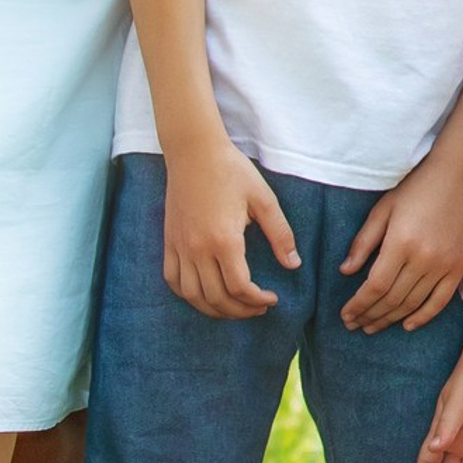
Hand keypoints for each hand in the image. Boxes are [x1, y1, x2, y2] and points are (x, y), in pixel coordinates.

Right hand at [164, 137, 296, 318]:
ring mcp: (179, 247)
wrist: (194, 152)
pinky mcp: (169, 242)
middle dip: (240, 310)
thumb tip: (293, 264)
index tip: (272, 298)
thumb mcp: (264, 199)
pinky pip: (173, 280)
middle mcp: (197, 249)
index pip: (239, 287)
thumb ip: (280, 234)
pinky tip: (204, 294)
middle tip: (258, 308)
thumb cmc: (231, 171)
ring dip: (214, 309)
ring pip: (192, 295)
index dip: (257, 300)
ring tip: (235, 307)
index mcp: (224, 239)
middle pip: (216, 298)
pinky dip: (188, 295)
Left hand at [339, 141, 462, 331]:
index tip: (345, 314)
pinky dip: (423, 317)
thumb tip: (346, 271)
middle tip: (354, 324)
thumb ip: (364, 241)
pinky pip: (440, 301)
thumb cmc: (416, 189)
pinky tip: (407, 325)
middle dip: (369, 315)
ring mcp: (445, 265)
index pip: (375, 286)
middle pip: (392, 299)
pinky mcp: (459, 267)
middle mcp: (424, 258)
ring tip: (372, 327)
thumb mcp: (383, 209)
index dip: (359, 304)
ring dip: (390, 319)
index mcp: (402, 242)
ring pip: (413, 304)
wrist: (459, 176)